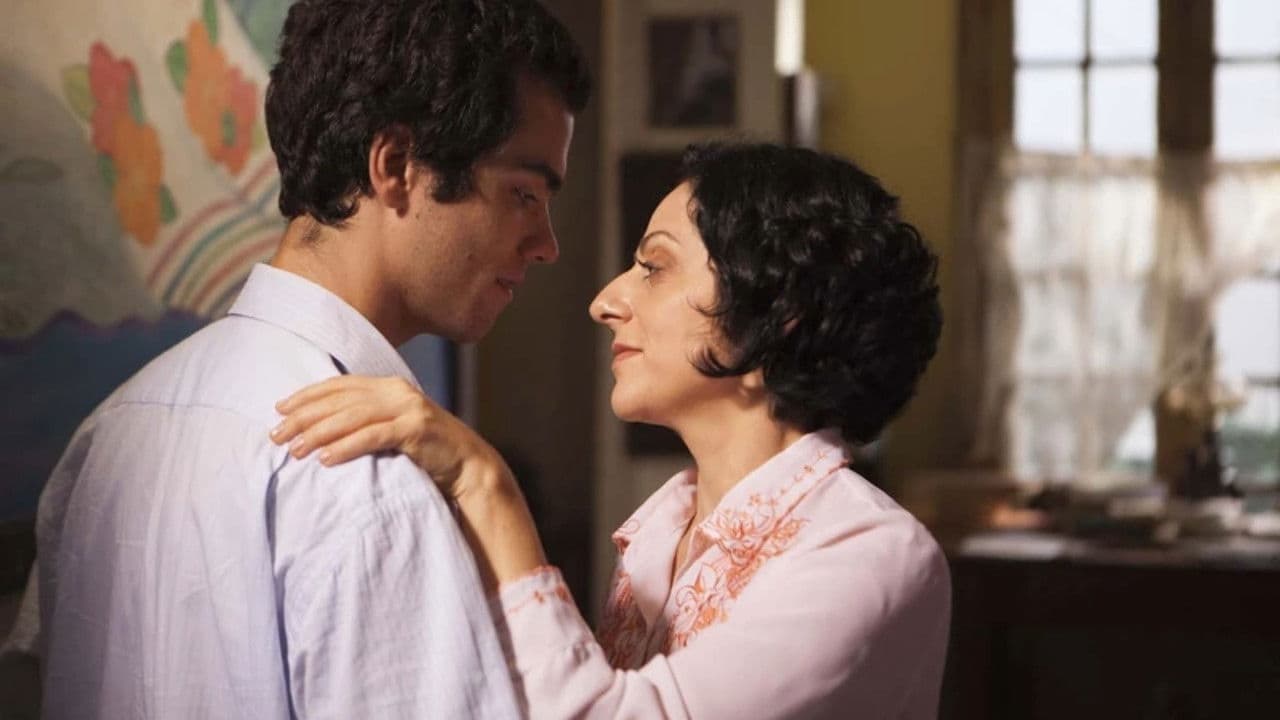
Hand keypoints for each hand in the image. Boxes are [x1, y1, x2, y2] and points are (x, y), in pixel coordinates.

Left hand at [270, 375, 509, 499]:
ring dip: (319, 434)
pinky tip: (326, 459)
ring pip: (352, 417)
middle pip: (340, 400)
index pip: (339, 386)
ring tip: (295, 450)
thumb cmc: (426, 453)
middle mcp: (397, 391)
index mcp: (389, 386)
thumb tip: (319, 429)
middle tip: (276, 435)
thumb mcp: (393, 428)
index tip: (279, 410)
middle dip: (304, 417)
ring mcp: (409, 408)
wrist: (470, 468)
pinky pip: (373, 436)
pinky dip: (347, 447)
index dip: (307, 396)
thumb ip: (367, 420)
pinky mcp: (417, 429)